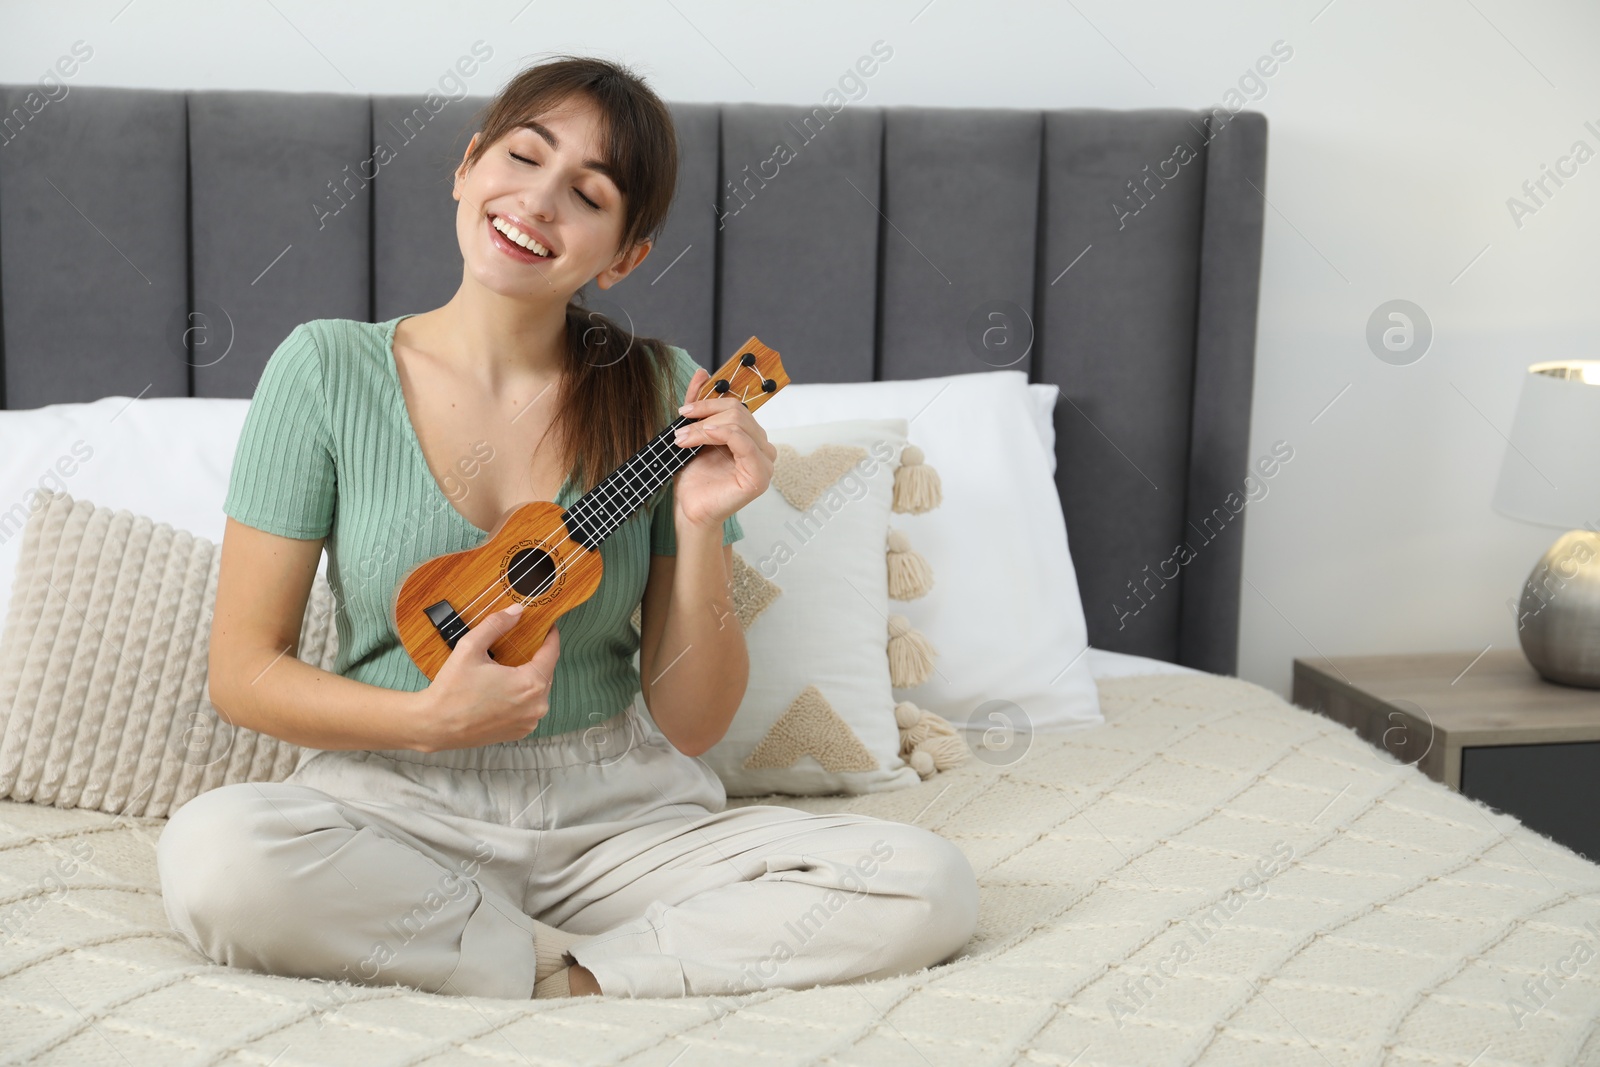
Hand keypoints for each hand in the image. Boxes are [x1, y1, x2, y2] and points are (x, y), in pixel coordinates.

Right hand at [411, 603, 560, 751]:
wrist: (435, 726)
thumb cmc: (452, 688)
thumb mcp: (470, 647)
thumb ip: (496, 625)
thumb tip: (517, 610)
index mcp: (530, 684)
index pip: (552, 653)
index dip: (551, 636)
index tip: (547, 625)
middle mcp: (537, 706)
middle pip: (546, 672)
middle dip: (536, 656)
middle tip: (523, 643)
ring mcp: (529, 722)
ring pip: (538, 691)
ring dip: (529, 677)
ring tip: (511, 665)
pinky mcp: (520, 732)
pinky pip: (528, 707)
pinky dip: (521, 696)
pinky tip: (504, 688)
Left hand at [670, 366, 776, 529]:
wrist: (689, 509)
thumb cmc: (693, 477)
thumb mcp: (693, 434)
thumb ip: (699, 405)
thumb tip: (701, 372)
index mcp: (751, 437)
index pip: (736, 406)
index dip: (710, 402)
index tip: (683, 410)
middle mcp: (762, 448)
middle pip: (738, 412)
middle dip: (705, 415)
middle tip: (679, 427)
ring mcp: (765, 462)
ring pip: (738, 424)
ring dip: (705, 427)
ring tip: (682, 439)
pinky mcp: (759, 476)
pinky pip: (743, 442)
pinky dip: (721, 434)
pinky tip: (702, 437)